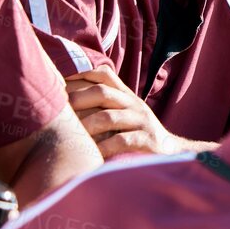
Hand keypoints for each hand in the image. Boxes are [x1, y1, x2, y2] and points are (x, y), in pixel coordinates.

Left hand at [65, 67, 180, 158]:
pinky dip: (103, 147)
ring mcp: (141, 121)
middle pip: (103, 92)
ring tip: (71, 135)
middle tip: (59, 111)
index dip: (80, 74)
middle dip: (78, 99)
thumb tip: (65, 101)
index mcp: (126, 95)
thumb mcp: (123, 114)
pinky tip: (92, 154)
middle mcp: (133, 104)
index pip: (103, 74)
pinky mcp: (148, 140)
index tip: (57, 81)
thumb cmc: (137, 134)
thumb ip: (102, 105)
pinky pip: (122, 141)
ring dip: (86, 125)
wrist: (171, 152)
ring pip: (109, 117)